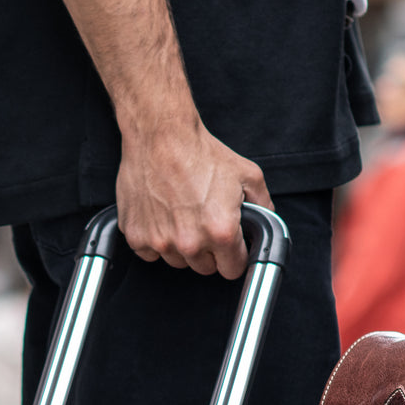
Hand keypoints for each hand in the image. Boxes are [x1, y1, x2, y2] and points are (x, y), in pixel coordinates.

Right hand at [115, 119, 271, 279]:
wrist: (160, 135)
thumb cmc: (200, 152)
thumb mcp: (247, 174)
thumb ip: (263, 205)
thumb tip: (267, 222)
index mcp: (221, 232)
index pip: (233, 270)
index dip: (234, 257)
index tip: (230, 247)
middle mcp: (191, 242)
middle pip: (205, 268)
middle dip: (209, 251)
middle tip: (205, 222)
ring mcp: (161, 242)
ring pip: (178, 262)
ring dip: (182, 246)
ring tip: (182, 215)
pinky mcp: (137, 237)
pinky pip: (150, 253)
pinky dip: (156, 239)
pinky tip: (162, 216)